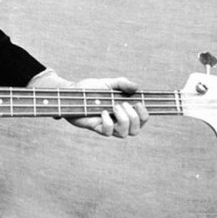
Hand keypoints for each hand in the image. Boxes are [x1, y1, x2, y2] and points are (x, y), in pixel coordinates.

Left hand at [28, 72, 147, 137]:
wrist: (71, 92)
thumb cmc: (90, 89)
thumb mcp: (108, 83)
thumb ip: (122, 83)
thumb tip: (137, 87)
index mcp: (124, 111)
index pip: (142, 120)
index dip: (145, 115)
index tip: (139, 103)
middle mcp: (118, 121)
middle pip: (135, 130)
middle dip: (133, 117)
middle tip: (122, 104)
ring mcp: (107, 126)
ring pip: (124, 134)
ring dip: (123, 120)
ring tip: (114, 107)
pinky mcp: (96, 128)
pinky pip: (107, 133)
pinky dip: (108, 123)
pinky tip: (102, 112)